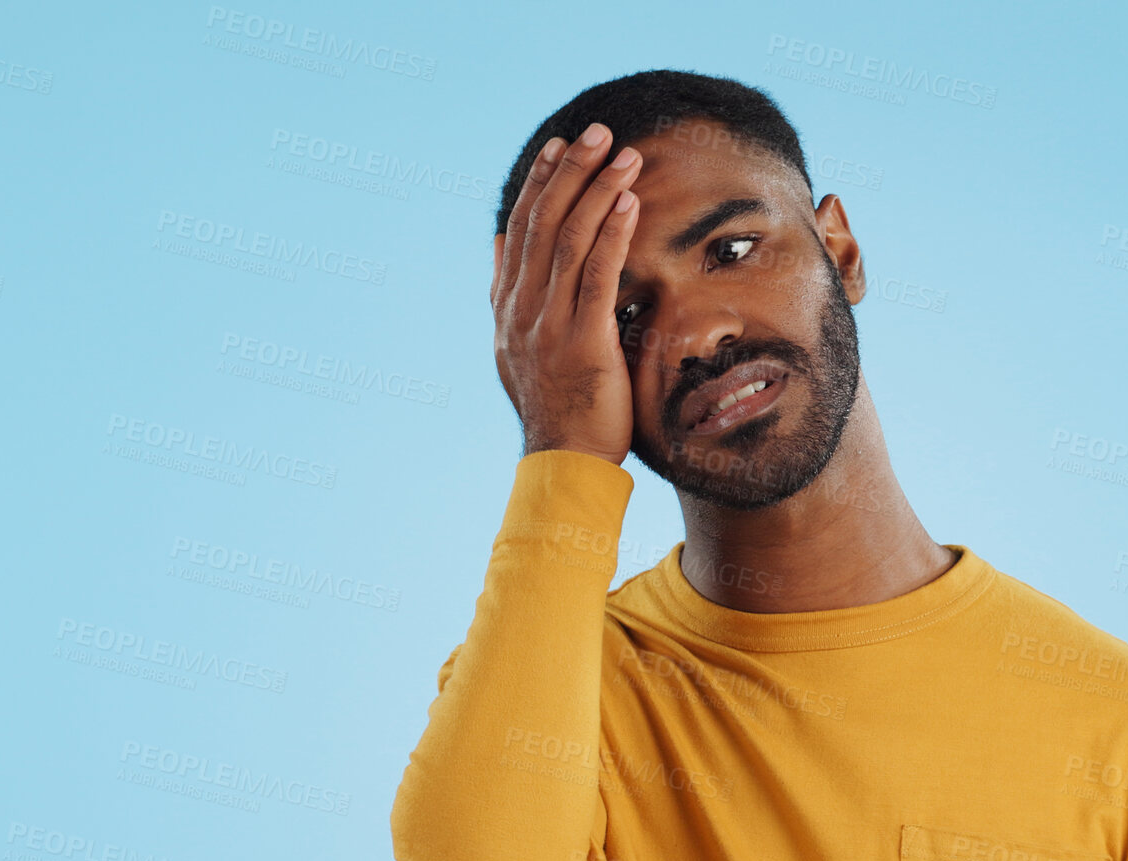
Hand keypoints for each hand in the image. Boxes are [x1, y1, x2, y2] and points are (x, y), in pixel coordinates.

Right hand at [491, 122, 642, 464]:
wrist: (563, 462)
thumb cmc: (554, 406)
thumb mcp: (515, 347)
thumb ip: (507, 295)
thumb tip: (499, 247)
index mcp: (507, 307)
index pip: (521, 229)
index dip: (540, 183)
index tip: (561, 145)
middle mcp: (521, 310)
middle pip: (545, 224)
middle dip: (572, 172)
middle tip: (599, 132)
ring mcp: (548, 326)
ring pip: (571, 241)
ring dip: (600, 191)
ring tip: (626, 156)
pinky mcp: (582, 342)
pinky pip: (597, 277)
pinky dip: (613, 235)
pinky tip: (629, 204)